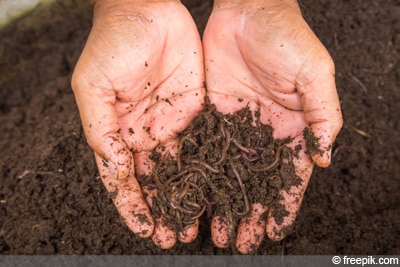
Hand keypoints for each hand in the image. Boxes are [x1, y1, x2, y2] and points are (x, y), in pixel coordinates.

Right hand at [71, 0, 204, 248]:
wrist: (149, 9)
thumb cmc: (114, 42)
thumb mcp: (94, 86)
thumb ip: (101, 129)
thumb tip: (114, 168)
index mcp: (117, 131)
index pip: (124, 177)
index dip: (132, 205)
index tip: (145, 230)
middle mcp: (145, 133)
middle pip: (154, 181)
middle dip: (164, 210)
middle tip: (175, 238)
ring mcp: (172, 124)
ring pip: (181, 170)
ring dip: (187, 198)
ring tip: (196, 226)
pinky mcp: (196, 111)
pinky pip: (203, 145)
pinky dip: (207, 170)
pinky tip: (215, 190)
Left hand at [203, 0, 342, 252]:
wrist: (247, 11)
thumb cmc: (286, 37)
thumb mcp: (315, 74)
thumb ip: (323, 117)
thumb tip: (324, 158)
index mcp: (292, 128)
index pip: (290, 177)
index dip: (283, 205)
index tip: (275, 232)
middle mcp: (263, 133)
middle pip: (256, 183)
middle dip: (248, 213)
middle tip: (238, 242)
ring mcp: (235, 127)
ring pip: (228, 174)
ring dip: (222, 202)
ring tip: (214, 231)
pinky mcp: (211, 116)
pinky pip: (205, 151)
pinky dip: (201, 177)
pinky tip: (194, 197)